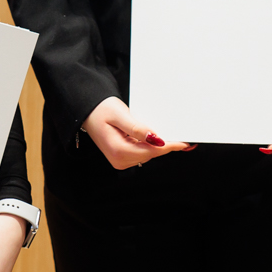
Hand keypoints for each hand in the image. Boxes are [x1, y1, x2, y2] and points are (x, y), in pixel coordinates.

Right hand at [81, 96, 195, 169]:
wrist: (88, 112)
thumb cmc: (101, 110)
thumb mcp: (120, 115)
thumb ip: (137, 128)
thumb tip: (155, 139)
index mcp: (118, 151)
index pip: (150, 151)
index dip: (168, 146)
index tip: (183, 143)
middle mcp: (119, 160)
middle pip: (151, 154)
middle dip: (164, 145)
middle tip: (179, 135)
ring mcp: (120, 161)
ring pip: (148, 154)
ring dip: (156, 145)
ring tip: (165, 133)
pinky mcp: (122, 158)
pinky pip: (142, 153)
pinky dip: (149, 145)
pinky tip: (151, 136)